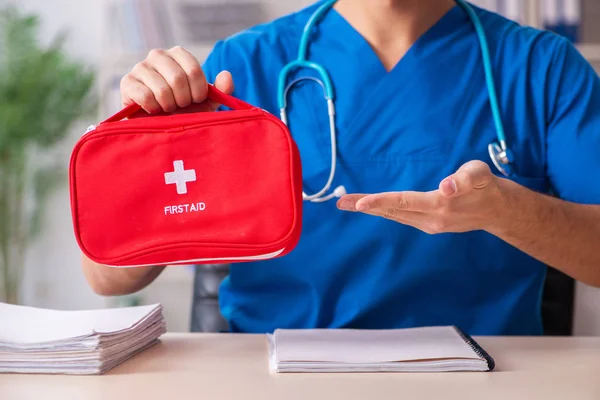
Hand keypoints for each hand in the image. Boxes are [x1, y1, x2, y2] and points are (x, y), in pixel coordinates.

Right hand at [120, 46, 233, 115]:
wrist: (159, 126)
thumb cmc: (184, 111)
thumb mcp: (206, 103)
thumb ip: (221, 91)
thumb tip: (227, 75)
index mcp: (179, 54)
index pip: (193, 69)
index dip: (198, 91)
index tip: (197, 100)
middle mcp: (158, 55)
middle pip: (178, 78)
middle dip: (183, 100)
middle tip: (180, 106)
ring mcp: (140, 67)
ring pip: (162, 89)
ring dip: (169, 106)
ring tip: (167, 108)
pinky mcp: (127, 82)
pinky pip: (145, 96)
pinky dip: (154, 109)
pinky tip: (154, 110)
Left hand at [336, 161, 508, 233]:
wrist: (497, 210)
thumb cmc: (486, 186)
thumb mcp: (479, 174)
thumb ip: (465, 178)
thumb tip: (448, 187)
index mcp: (439, 205)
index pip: (404, 202)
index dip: (381, 201)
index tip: (361, 203)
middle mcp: (430, 219)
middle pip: (392, 211)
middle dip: (366, 206)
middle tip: (340, 201)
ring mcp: (428, 224)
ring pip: (394, 216)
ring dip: (371, 209)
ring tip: (348, 203)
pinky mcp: (428, 224)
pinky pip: (400, 217)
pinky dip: (384, 211)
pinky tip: (371, 208)